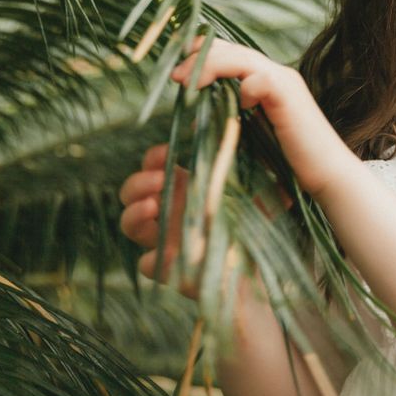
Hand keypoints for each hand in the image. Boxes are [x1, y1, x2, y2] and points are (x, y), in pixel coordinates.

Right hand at [119, 143, 287, 306]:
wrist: (265, 265)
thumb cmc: (257, 221)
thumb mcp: (253, 184)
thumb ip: (237, 158)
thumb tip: (226, 125)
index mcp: (184, 189)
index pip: (154, 166)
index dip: (153, 157)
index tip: (168, 152)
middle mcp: (171, 213)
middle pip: (131, 193)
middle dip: (138, 183)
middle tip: (159, 180)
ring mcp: (167, 240)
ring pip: (130, 226)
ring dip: (134, 212)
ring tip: (153, 205)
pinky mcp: (171, 270)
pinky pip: (147, 265)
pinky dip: (152, 260)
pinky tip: (167, 254)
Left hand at [169, 36, 356, 196]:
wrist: (327, 175)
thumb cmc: (288, 162)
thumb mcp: (251, 135)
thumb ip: (231, 120)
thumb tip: (196, 120)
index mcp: (266, 81)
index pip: (231, 53)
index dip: (202, 54)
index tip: (176, 71)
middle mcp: (276, 74)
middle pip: (232, 49)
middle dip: (198, 57)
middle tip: (174, 75)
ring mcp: (285, 83)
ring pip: (242, 58)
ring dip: (210, 66)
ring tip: (187, 82)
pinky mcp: (290, 96)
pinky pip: (261, 79)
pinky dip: (245, 87)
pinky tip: (239, 104)